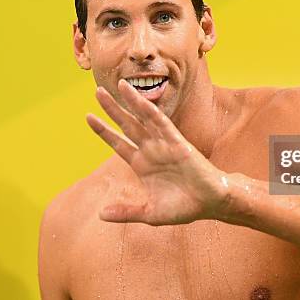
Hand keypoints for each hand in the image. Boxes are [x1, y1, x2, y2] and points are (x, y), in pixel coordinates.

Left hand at [86, 81, 228, 224]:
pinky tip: (140, 102)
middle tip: (98, 91)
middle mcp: (151, 150)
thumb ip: (126, 211)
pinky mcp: (179, 143)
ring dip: (133, 102)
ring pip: (145, 119)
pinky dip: (152, 112)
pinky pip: (163, 125)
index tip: (88, 117)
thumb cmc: (183, 207)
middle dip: (113, 109)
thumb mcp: (149, 212)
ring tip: (120, 85)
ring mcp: (164, 145)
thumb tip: (100, 215)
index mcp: (141, 164)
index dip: (103, 130)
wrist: (210, 203)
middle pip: (127, 125)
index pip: (118, 143)